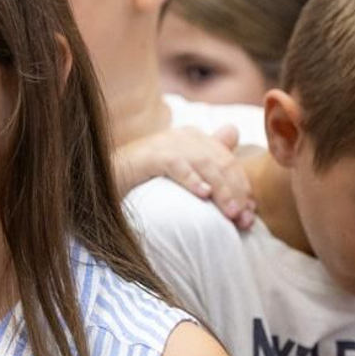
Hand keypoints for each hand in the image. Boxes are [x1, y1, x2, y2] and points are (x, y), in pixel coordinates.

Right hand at [117, 124, 254, 227]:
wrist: (104, 180)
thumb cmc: (144, 181)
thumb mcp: (182, 171)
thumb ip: (209, 159)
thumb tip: (236, 138)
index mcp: (195, 138)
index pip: (229, 161)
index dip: (243, 188)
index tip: (250, 216)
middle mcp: (184, 135)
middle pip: (221, 162)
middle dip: (236, 192)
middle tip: (243, 220)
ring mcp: (166, 142)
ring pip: (205, 164)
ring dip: (222, 190)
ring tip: (231, 214)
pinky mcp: (149, 155)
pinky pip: (176, 165)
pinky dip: (192, 179)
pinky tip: (203, 195)